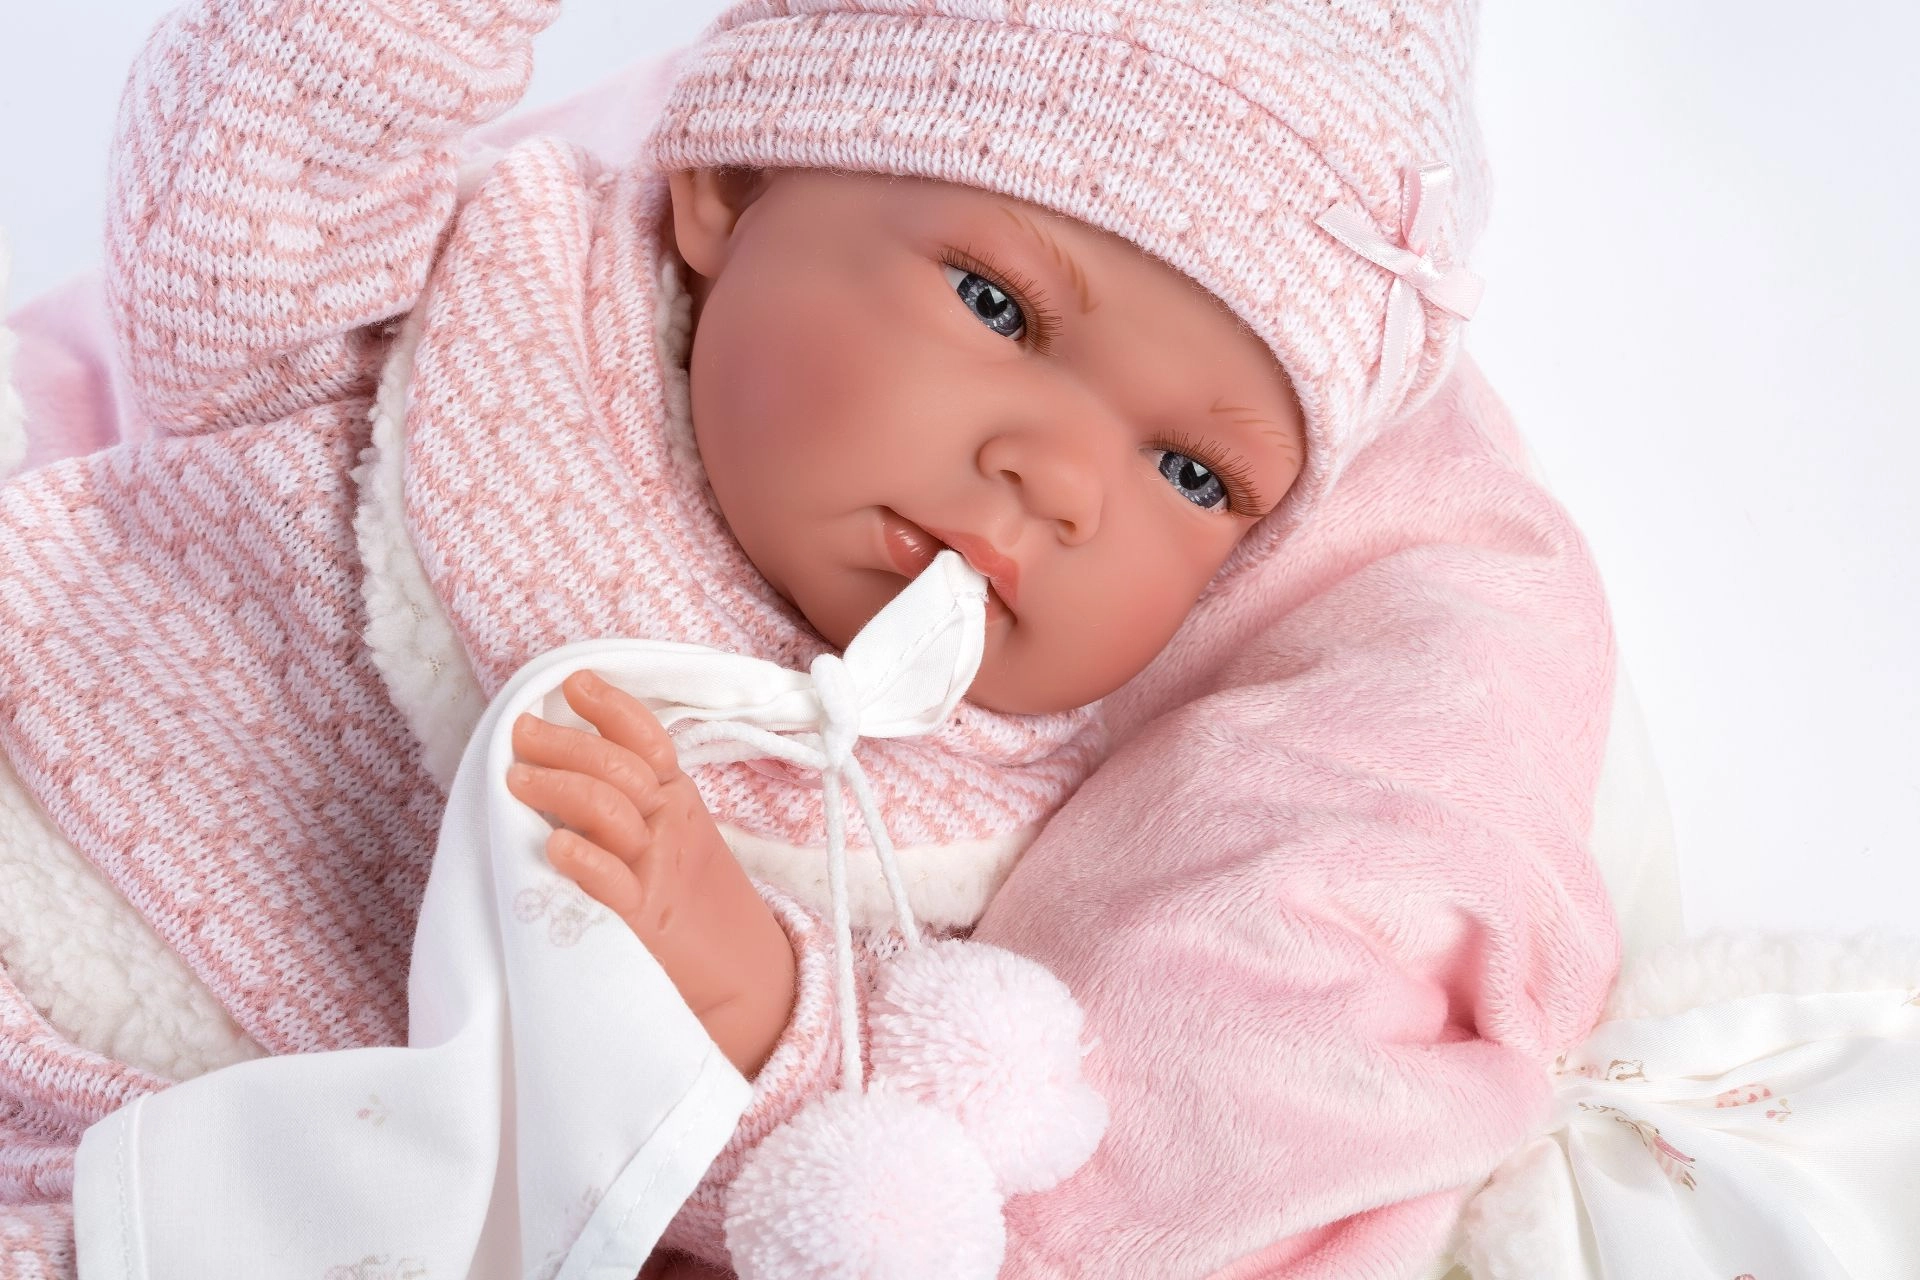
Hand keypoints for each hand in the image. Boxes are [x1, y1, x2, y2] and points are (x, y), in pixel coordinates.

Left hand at [505, 671, 797, 1077]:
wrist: (741, 979)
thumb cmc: (692, 902)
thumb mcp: (675, 836)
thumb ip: (633, 799)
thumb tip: (565, 759)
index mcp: (677, 799)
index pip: (646, 739)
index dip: (611, 707)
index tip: (574, 684)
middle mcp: (669, 826)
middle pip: (616, 767)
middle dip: (564, 743)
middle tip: (521, 734)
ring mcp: (656, 871)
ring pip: (607, 808)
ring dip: (558, 786)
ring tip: (515, 780)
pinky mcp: (642, 921)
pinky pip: (612, 883)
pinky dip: (583, 860)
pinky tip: (552, 848)